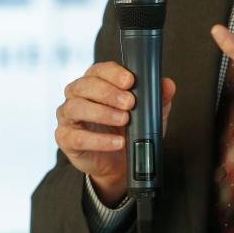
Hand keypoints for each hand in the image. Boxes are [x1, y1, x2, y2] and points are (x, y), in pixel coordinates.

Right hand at [55, 61, 176, 205]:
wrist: (119, 163)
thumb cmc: (130, 130)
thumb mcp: (149, 114)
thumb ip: (158, 98)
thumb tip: (168, 84)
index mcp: (95, 81)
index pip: (99, 69)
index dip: (114, 73)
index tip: (130, 81)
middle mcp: (77, 94)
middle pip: (85, 85)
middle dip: (109, 93)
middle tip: (130, 104)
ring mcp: (68, 116)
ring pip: (76, 107)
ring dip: (102, 113)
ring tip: (124, 121)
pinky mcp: (65, 138)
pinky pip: (76, 136)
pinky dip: (98, 139)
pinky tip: (117, 142)